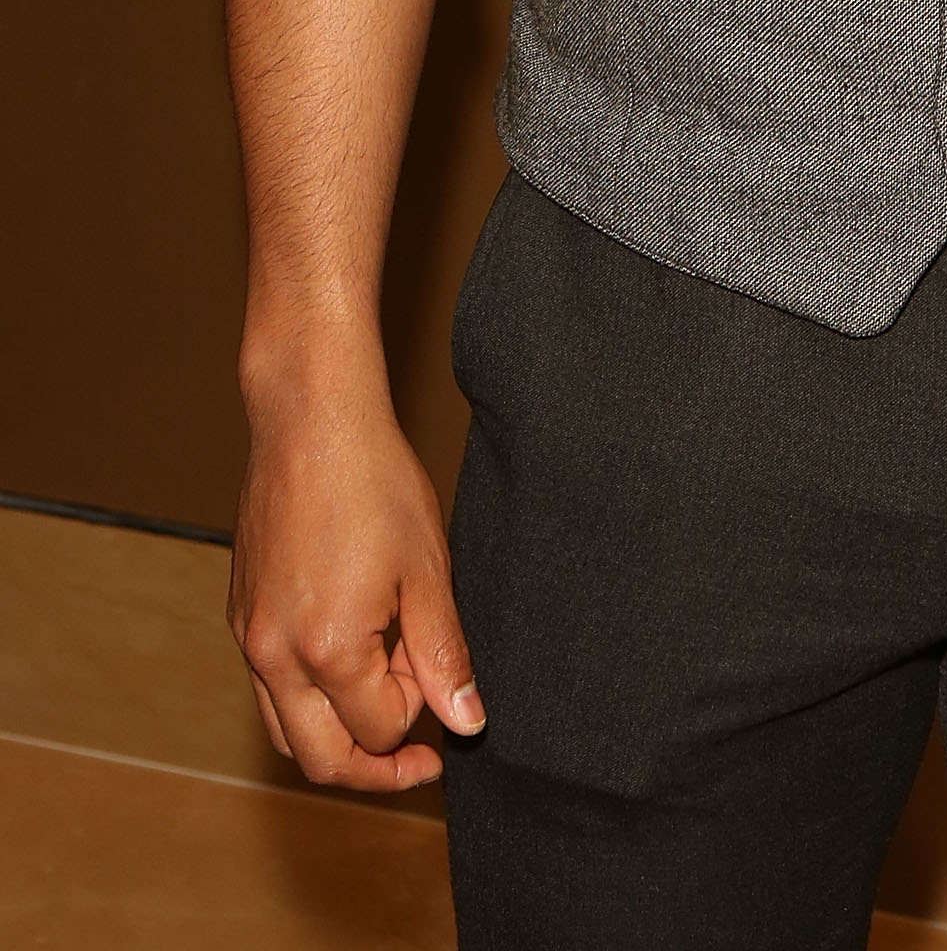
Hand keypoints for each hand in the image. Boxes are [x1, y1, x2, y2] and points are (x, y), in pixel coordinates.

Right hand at [229, 361, 484, 791]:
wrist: (311, 419)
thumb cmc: (374, 482)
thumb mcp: (428, 571)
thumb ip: (444, 657)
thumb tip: (467, 723)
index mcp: (326, 651)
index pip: (377, 730)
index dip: (420, 710)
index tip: (438, 667)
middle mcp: (274, 655)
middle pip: (318, 759)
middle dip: (374, 766)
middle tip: (420, 754)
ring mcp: (249, 635)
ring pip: (285, 729)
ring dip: (336, 735)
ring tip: (385, 700)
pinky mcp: (241, 613)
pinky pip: (269, 685)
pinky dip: (308, 695)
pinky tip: (348, 653)